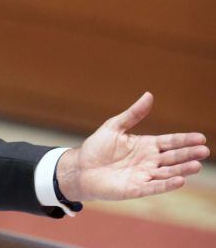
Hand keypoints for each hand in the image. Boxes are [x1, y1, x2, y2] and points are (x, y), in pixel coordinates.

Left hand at [56, 92, 208, 201]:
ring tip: (197, 165)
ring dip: (182, 169)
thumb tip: (149, 95)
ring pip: (168, 172)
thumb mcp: (114, 126)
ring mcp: (144, 175)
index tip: (201, 137)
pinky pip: (155, 186)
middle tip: (204, 150)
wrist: (80, 168)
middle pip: (173, 157)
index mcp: (145, 145)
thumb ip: (133, 114)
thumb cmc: (96, 147)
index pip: (170, 142)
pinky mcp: (136, 188)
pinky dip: (167, 184)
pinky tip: (180, 180)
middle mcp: (148, 161)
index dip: (184, 140)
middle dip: (188, 154)